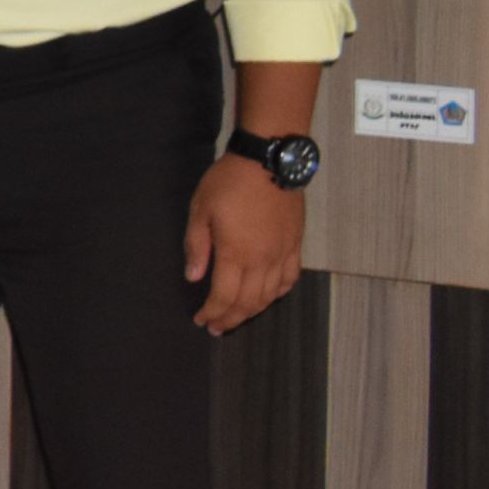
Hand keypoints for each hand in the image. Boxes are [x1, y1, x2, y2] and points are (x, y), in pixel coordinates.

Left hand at [184, 155, 304, 334]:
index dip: (212, 313)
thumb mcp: (201, 210)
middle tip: (216, 327)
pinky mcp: (295, 245)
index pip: (224, 296)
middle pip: (248, 302)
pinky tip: (268, 297)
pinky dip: (278, 293)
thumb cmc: (229, 183)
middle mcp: (262, 260)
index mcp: (236, 253)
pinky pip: (290, 279)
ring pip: (270, 295)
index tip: (201, 321)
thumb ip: (197, 247)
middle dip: (230, 318)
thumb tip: (193, 277)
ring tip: (237, 317)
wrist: (268, 161)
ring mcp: (282, 253)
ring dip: (253, 311)